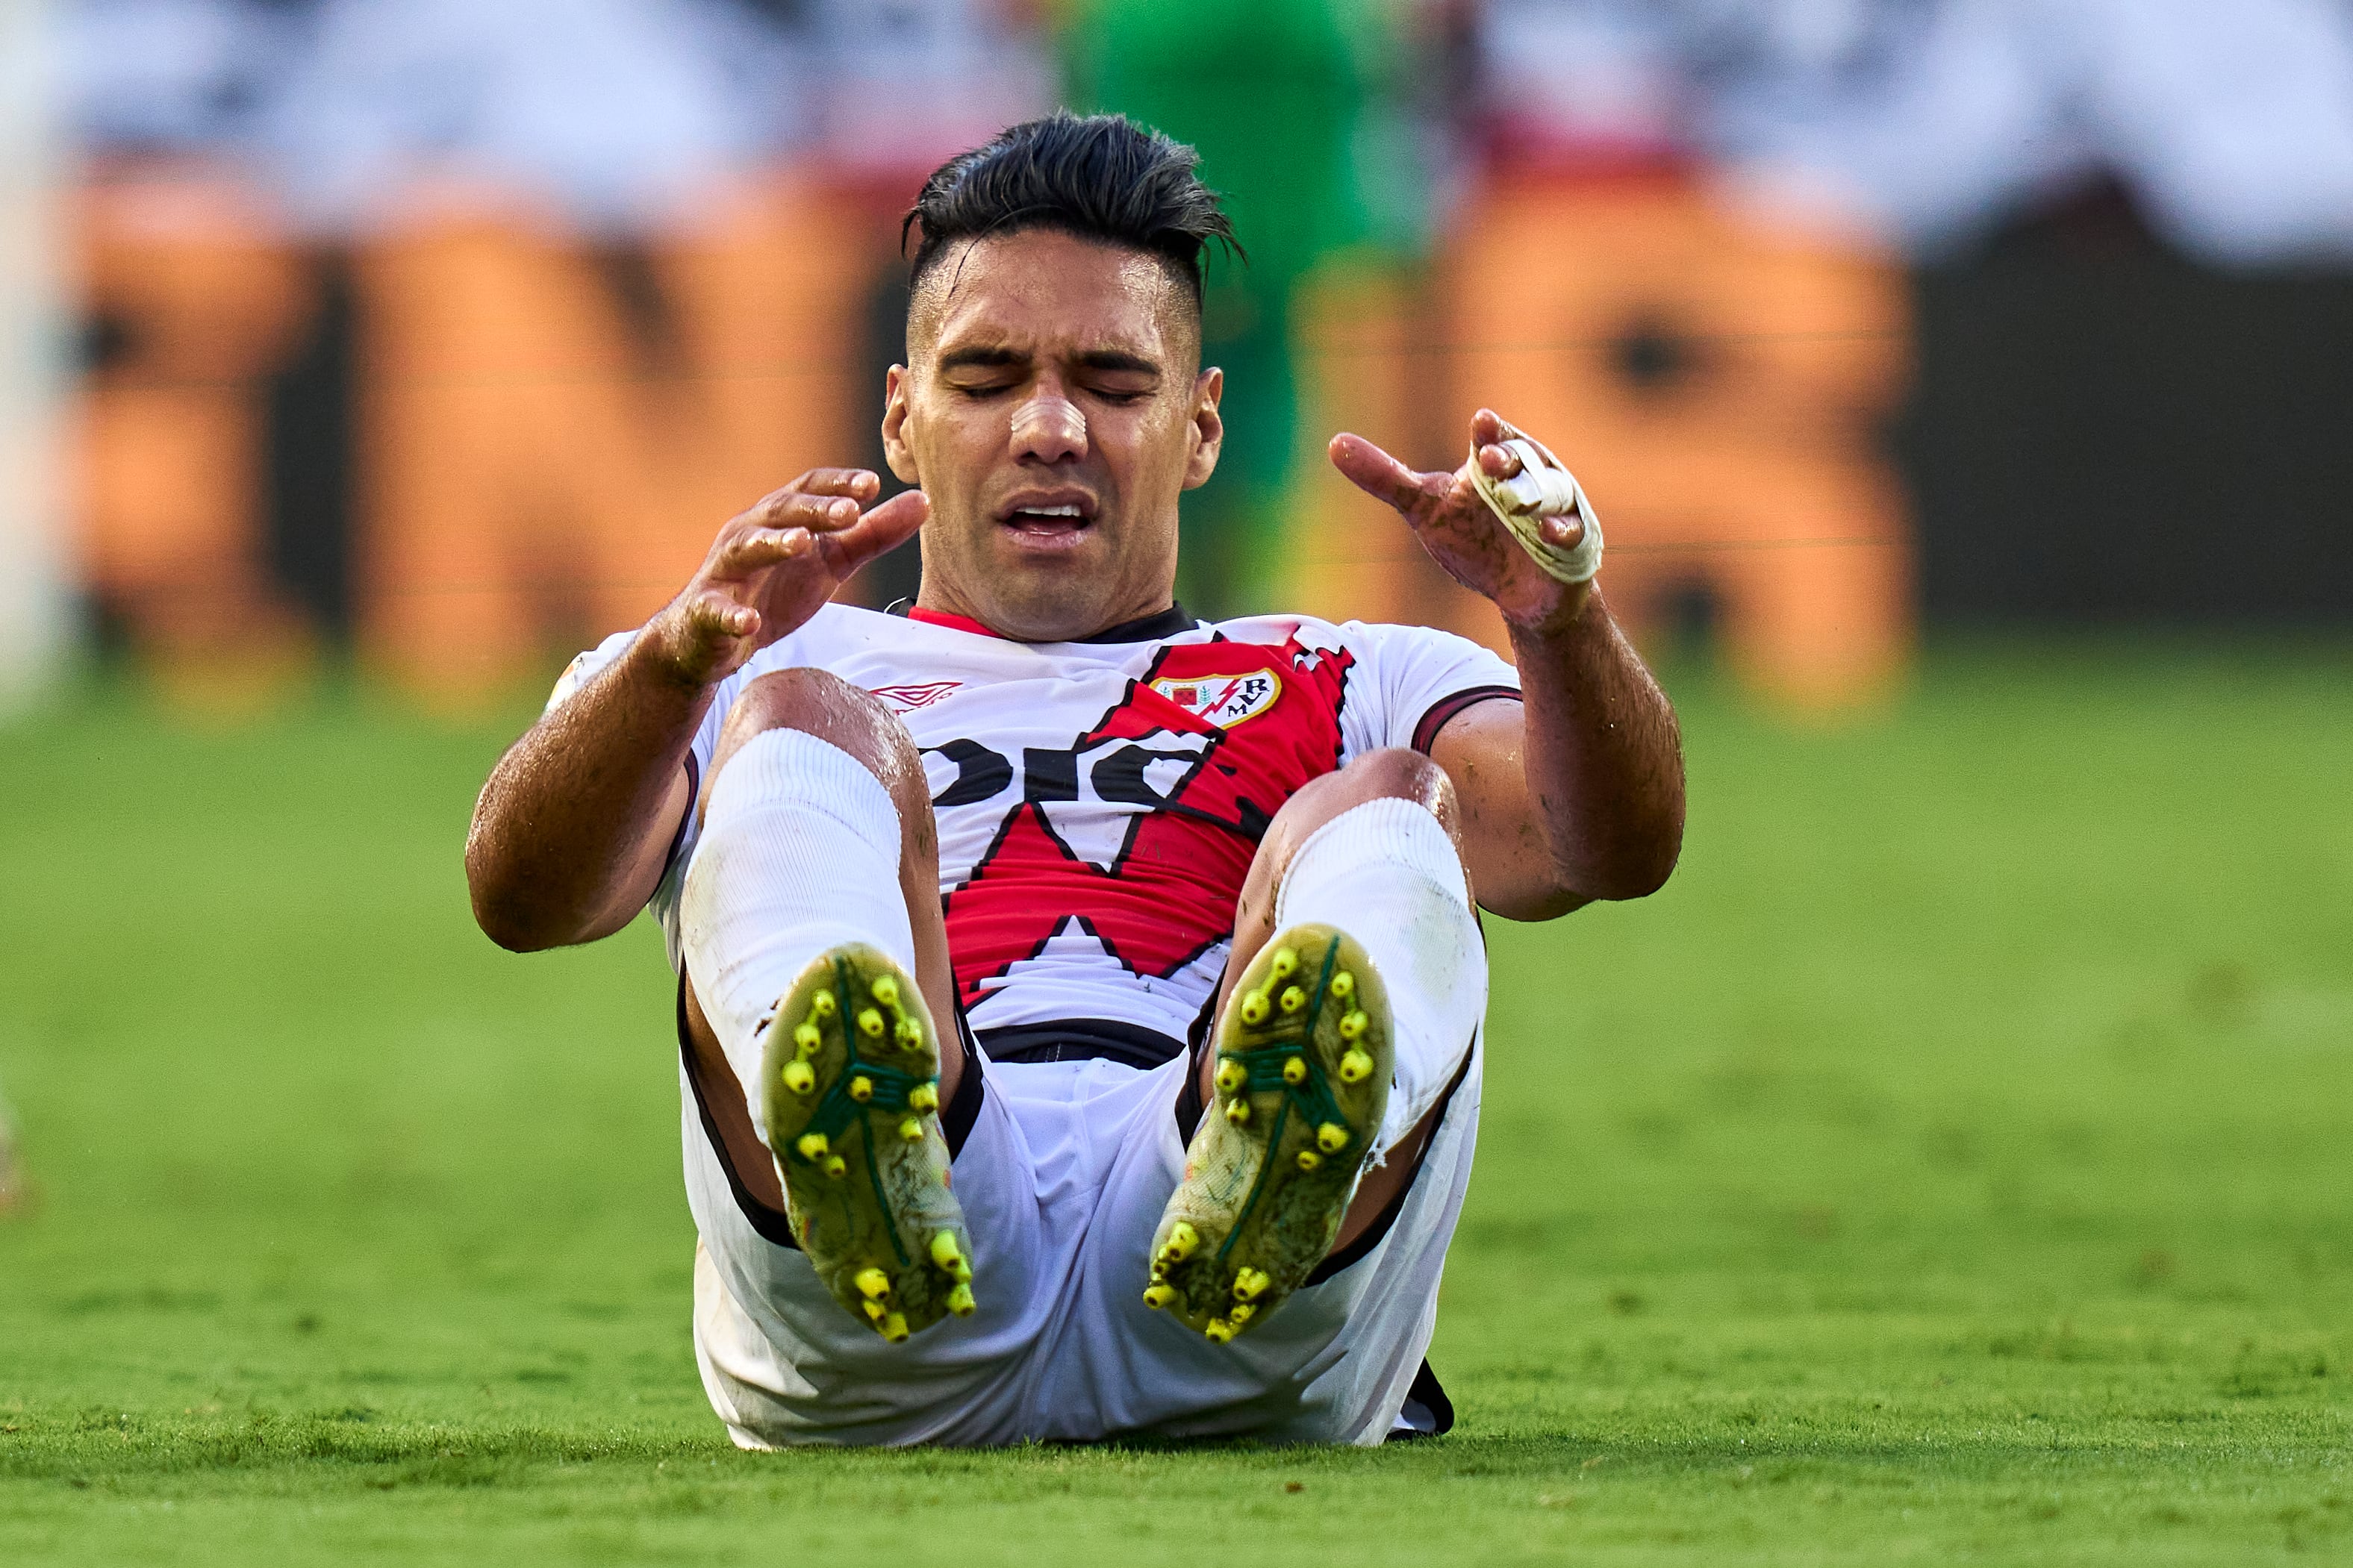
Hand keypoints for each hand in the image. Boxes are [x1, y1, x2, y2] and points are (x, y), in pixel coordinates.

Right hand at [644, 470, 928, 687]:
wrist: (708, 640)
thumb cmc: (772, 591)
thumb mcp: (829, 563)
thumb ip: (872, 535)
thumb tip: (923, 502)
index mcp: (778, 520)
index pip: (808, 490)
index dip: (838, 484)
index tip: (873, 484)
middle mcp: (747, 535)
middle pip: (780, 511)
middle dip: (815, 509)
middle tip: (851, 511)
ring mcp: (723, 572)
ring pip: (745, 548)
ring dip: (773, 543)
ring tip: (802, 543)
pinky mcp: (705, 611)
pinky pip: (716, 611)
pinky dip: (732, 615)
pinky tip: (749, 622)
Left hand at [1329, 409, 1592, 633]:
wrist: (1518, 590)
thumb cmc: (1474, 538)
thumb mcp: (1425, 509)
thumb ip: (1386, 478)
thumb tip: (1334, 444)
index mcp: (1497, 462)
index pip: (1494, 439)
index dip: (1490, 432)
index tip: (1480, 422)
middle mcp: (1531, 476)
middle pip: (1524, 460)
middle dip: (1509, 459)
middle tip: (1488, 459)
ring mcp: (1556, 507)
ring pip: (1552, 492)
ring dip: (1537, 495)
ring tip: (1518, 502)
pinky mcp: (1574, 541)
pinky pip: (1573, 532)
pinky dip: (1562, 531)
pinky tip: (1549, 534)